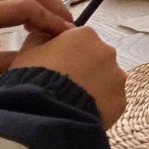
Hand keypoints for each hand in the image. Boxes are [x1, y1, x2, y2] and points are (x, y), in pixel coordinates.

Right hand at [10, 28, 126, 128]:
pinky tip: (81, 114)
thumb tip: (46, 34)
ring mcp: (117, 76)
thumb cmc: (34, 79)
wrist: (45, 114)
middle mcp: (107, 51)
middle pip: (95, 59)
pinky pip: (110, 101)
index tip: (55, 68)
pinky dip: (99, 107)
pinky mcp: (121, 101)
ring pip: (105, 80)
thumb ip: (40, 38)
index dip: (66, 55)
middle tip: (63, 87)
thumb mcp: (27, 52)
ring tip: (71, 103)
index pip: (78, 41)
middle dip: (82, 70)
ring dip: (93, 88)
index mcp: (85, 35)